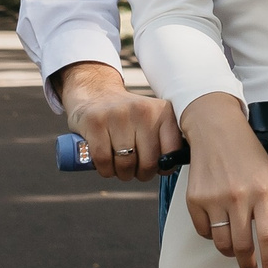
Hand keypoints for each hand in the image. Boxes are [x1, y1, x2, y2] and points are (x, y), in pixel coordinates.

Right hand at [56, 62, 181, 180]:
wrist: (97, 93)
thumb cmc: (128, 116)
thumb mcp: (154, 120)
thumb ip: (166, 140)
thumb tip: (170, 166)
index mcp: (163, 112)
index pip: (172, 150)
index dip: (165, 167)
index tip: (158, 168)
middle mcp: (143, 111)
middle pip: (148, 162)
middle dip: (142, 174)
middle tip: (136, 170)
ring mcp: (118, 116)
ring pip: (125, 164)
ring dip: (123, 173)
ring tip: (121, 165)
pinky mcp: (95, 123)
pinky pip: (104, 161)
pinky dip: (105, 170)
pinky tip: (107, 164)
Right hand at [181, 93, 267, 267]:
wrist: (217, 132)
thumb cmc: (248, 156)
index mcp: (263, 192)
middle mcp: (239, 197)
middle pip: (243, 246)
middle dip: (249, 264)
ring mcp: (214, 199)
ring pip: (222, 244)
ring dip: (231, 252)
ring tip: (237, 248)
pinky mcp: (195, 200)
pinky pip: (204, 232)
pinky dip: (213, 235)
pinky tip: (220, 225)